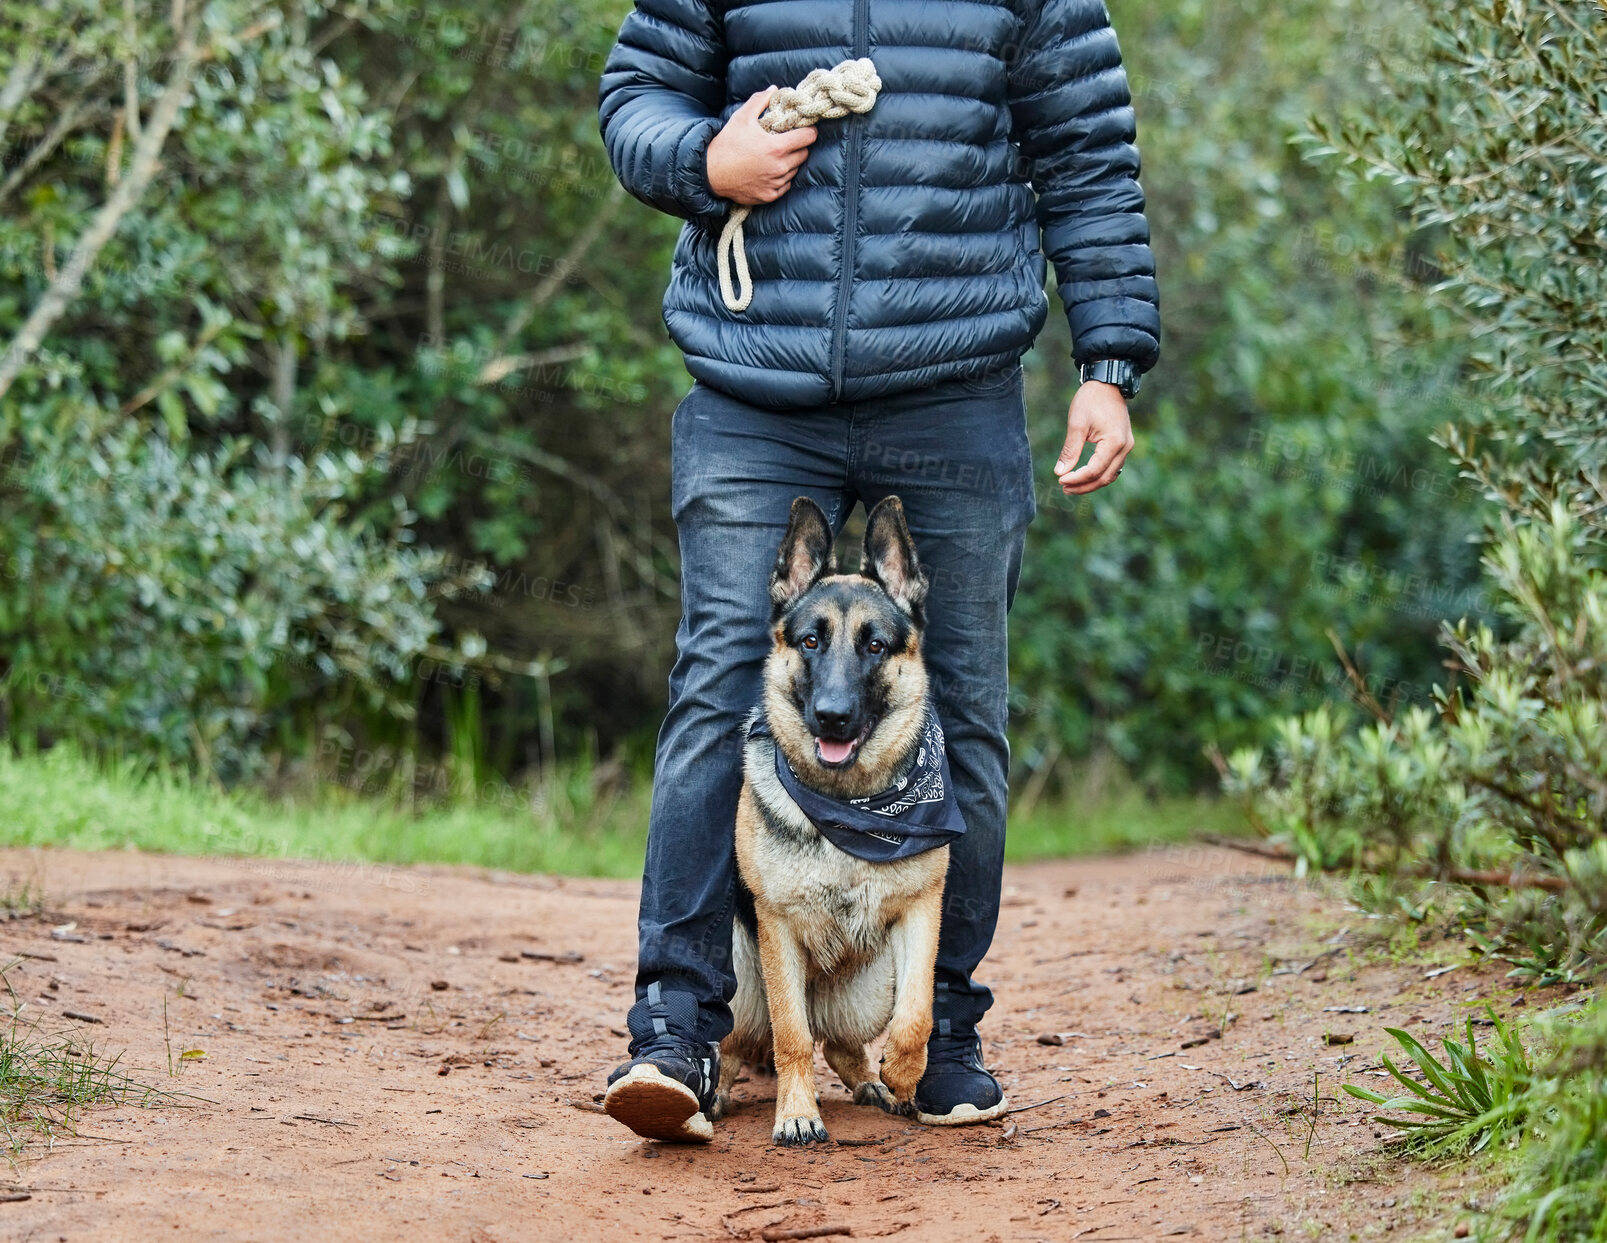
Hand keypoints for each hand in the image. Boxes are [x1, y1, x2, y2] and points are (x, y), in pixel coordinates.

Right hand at [706, 87, 817, 205]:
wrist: (711, 173)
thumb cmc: (727, 144)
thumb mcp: (742, 118)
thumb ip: (760, 101)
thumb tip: (774, 90)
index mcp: (777, 147)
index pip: (808, 138)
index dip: (809, 131)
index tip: (805, 129)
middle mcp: (779, 167)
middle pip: (804, 154)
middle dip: (799, 146)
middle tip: (788, 141)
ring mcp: (775, 183)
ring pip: (795, 170)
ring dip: (790, 163)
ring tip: (776, 156)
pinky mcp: (769, 196)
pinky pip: (785, 185)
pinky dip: (782, 178)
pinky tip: (770, 171)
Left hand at [1054, 381, 1133, 494]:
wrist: (1107, 383)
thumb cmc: (1091, 400)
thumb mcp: (1076, 424)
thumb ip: (1070, 450)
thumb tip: (1060, 472)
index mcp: (1114, 442)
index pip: (1094, 470)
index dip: (1077, 479)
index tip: (1060, 479)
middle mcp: (1125, 447)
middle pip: (1104, 478)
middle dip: (1083, 486)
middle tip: (1063, 487)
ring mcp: (1127, 446)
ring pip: (1110, 475)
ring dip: (1091, 483)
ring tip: (1071, 485)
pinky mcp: (1124, 445)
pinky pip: (1112, 467)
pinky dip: (1098, 474)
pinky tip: (1083, 476)